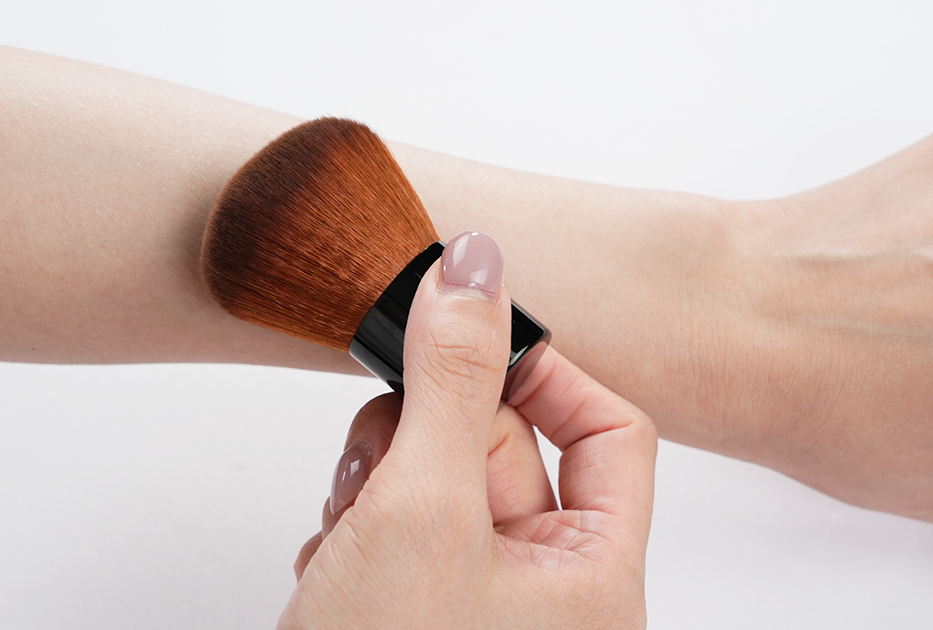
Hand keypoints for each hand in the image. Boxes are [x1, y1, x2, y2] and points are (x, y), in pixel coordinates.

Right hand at [280, 232, 657, 628]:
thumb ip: (451, 383)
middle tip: (381, 458)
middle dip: (427, 436)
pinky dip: (355, 523)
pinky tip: (331, 568)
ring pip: (437, 475)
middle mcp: (543, 588)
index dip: (546, 374)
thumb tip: (475, 266)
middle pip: (502, 446)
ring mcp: (473, 597)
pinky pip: (396, 519)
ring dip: (377, 479)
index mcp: (593, 576)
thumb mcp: (421, 511)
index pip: (611, 431)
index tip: (473, 341)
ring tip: (347, 526)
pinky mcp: (413, 602)